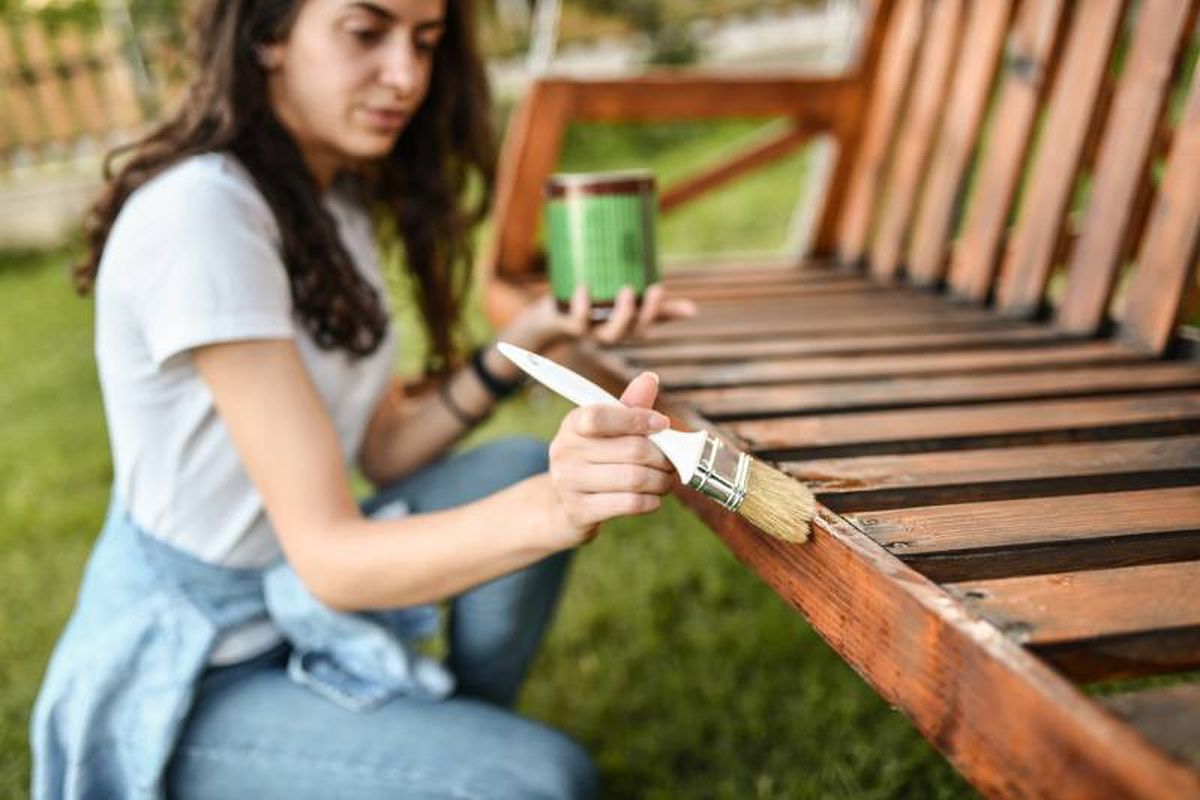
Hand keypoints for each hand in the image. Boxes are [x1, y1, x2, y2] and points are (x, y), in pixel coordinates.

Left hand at [509, 284, 697, 352]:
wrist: (545, 320)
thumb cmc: (591, 311)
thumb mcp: (623, 306)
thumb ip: (655, 309)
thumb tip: (693, 311)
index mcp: (622, 328)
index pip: (644, 326)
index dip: (656, 311)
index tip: (660, 287)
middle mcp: (606, 334)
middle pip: (628, 333)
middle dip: (639, 313)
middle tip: (640, 288)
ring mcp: (586, 332)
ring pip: (605, 335)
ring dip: (617, 315)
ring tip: (624, 290)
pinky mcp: (564, 325)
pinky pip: (574, 322)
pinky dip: (580, 307)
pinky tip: (584, 287)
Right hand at [545, 371, 675, 545]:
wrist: (565, 504)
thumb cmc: (596, 459)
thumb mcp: (608, 430)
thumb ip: (630, 406)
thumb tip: (650, 379)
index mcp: (573, 424)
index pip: (602, 416)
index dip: (638, 419)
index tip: (664, 424)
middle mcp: (565, 451)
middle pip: (632, 450)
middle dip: (663, 456)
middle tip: (674, 460)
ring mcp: (568, 483)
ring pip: (635, 479)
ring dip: (661, 480)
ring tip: (666, 479)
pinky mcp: (579, 511)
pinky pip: (630, 504)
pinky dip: (651, 501)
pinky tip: (653, 498)